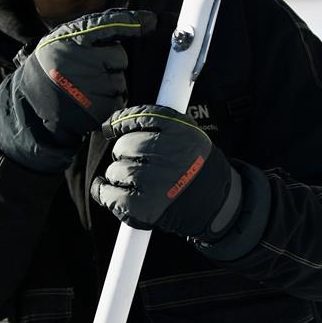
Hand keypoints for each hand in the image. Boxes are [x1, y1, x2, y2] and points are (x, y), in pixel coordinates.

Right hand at [0, 9, 155, 172]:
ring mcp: (92, 86)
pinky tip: (88, 102)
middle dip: (110, 63)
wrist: (31, 111)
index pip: (110, 25)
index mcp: (71, 39)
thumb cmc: (49, 72)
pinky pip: (118, 100)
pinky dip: (108, 102)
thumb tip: (145, 21)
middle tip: (86, 72)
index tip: (150, 22)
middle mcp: (83, 61)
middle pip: (120, 56)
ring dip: (109, 84)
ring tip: (83, 89)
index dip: (132, 21)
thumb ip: (91, 31)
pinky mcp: (100, 108)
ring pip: (120, 80)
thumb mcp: (59, 43)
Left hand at [90, 104, 241, 242]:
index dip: (120, 121)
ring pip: (116, 170)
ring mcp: (153, 180)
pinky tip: (106, 189)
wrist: (217, 204)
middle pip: (124, 146)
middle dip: (123, 153)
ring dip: (117, 174)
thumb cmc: (198, 170)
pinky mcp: (143, 205)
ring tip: (131, 180)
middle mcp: (166, 154)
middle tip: (132, 161)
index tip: (111, 126)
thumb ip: (161, 125)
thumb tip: (116, 123)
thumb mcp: (190, 136)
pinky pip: (111, 194)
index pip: (139, 117)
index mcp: (179, 132)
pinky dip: (104, 191)